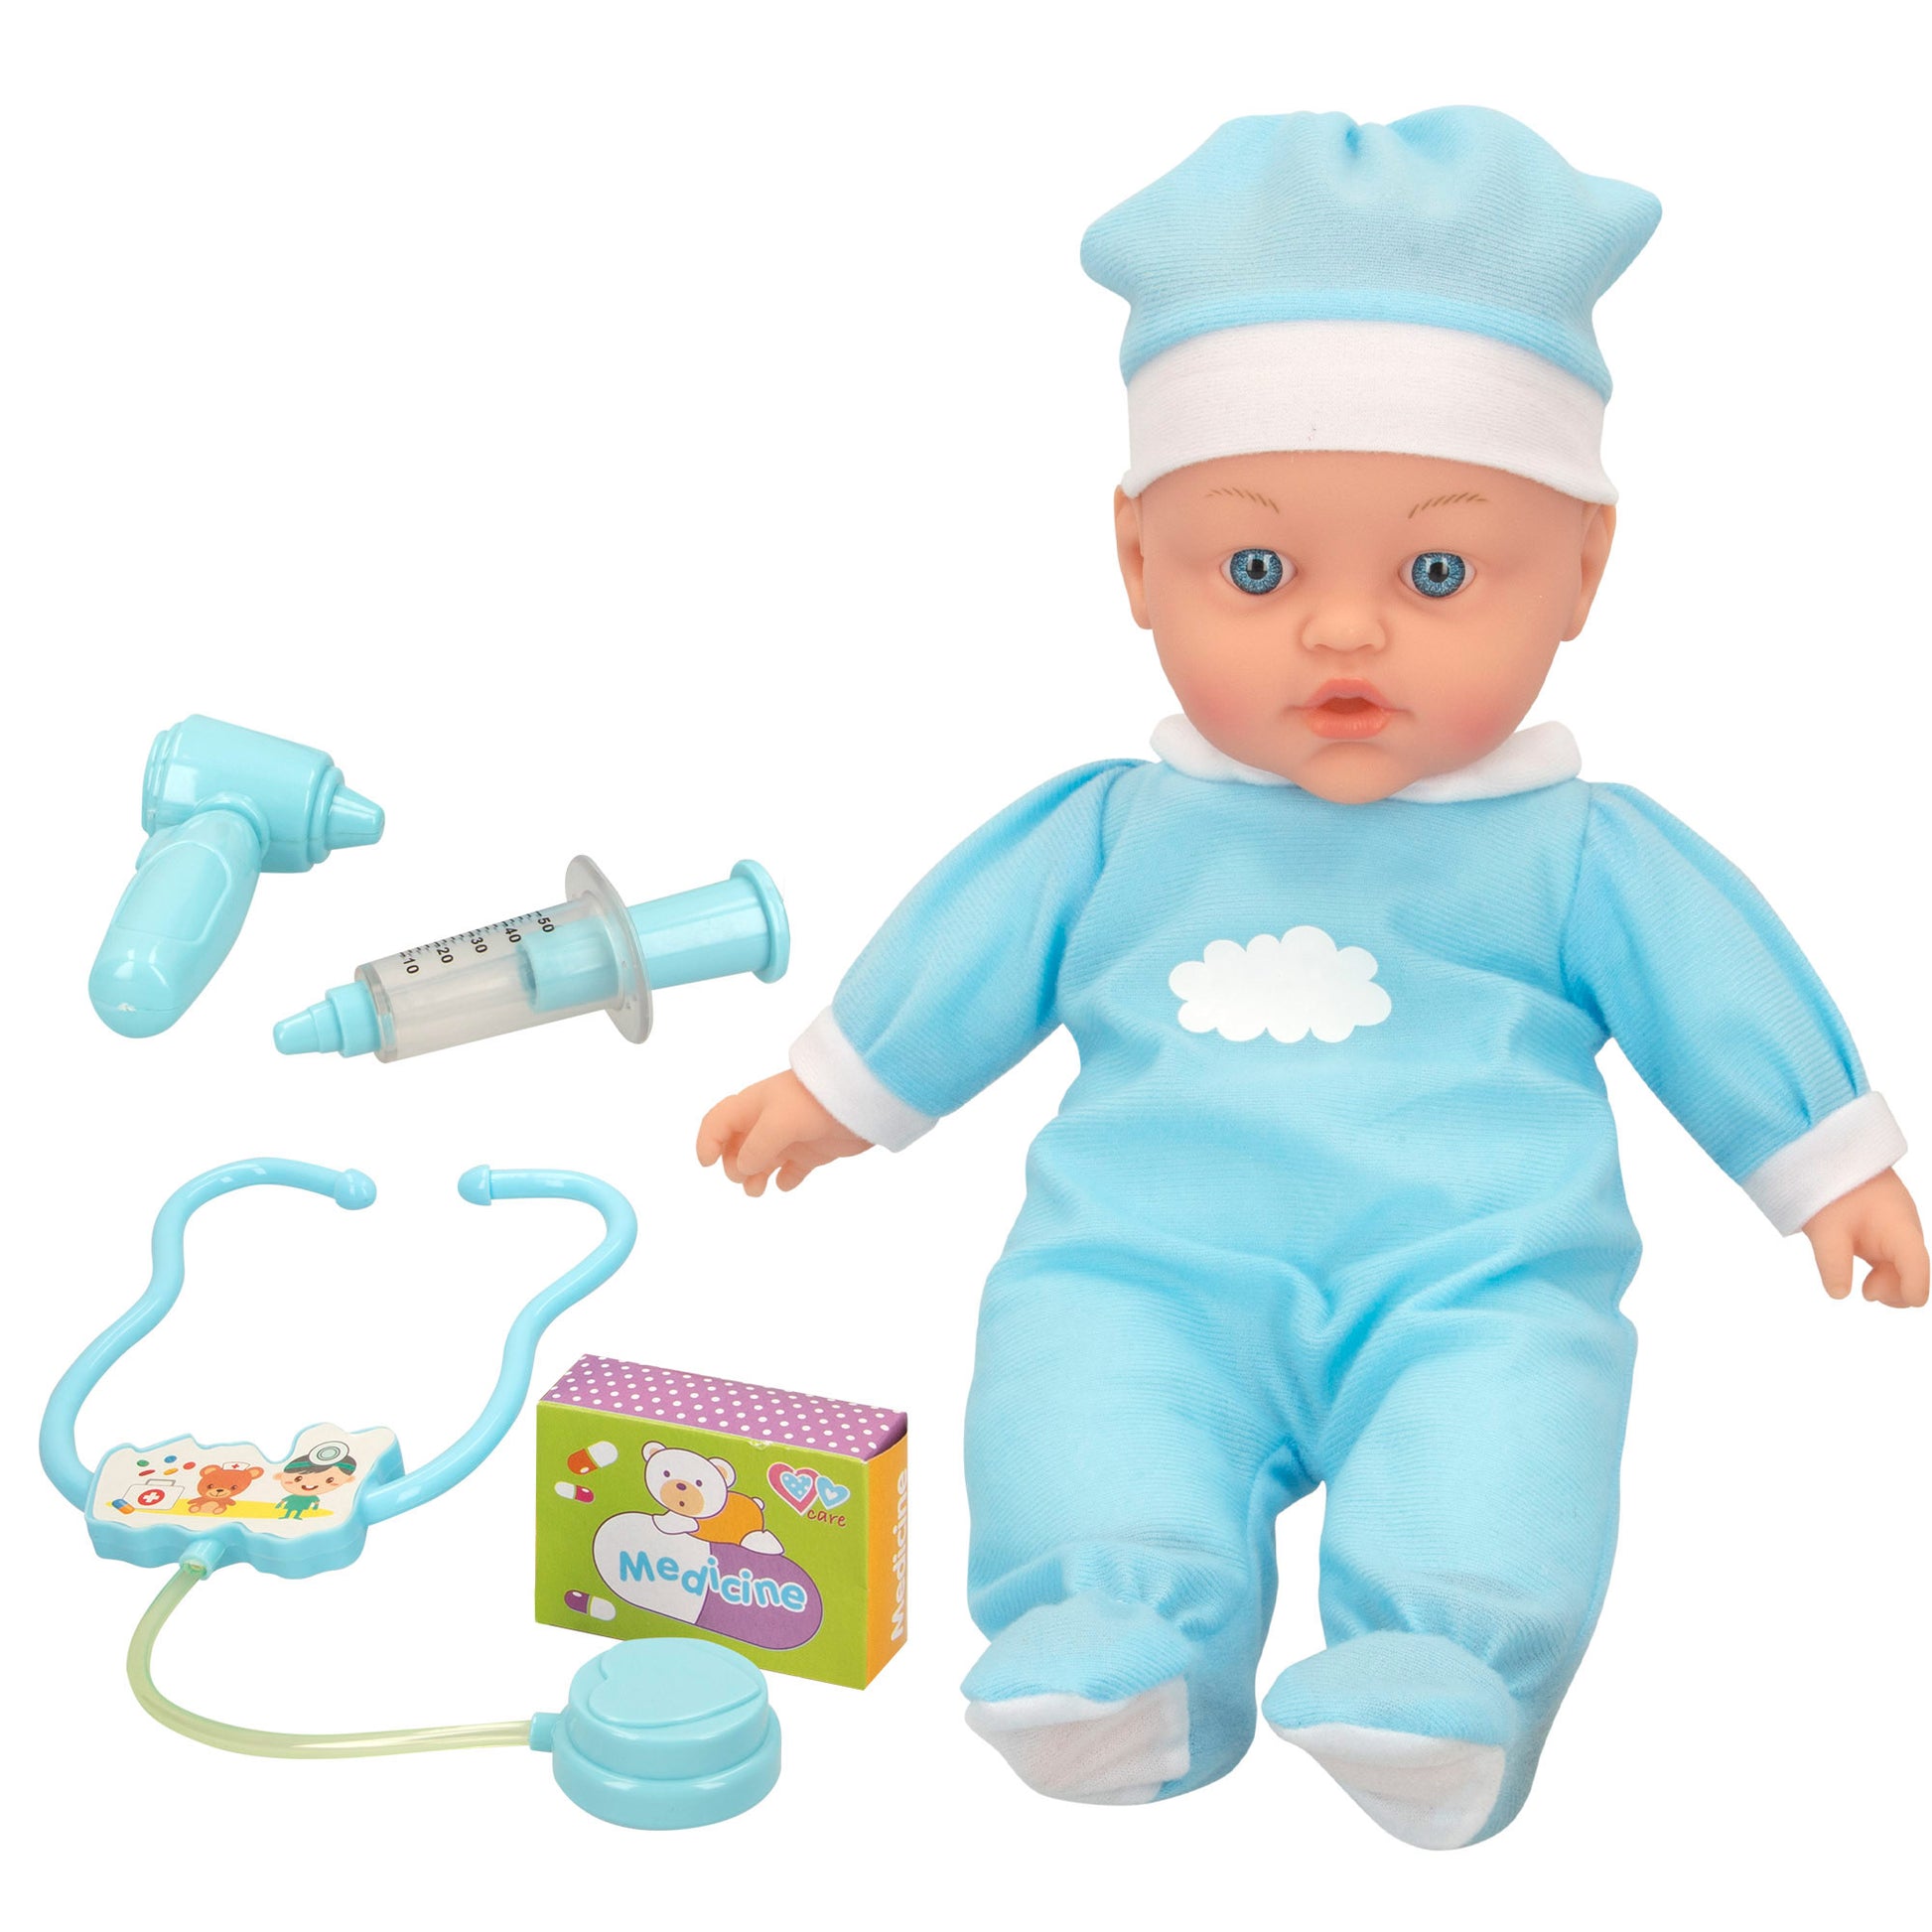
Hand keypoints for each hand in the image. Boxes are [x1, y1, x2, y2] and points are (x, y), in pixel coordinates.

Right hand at [696, 1070, 872, 1196]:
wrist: (861, 1098)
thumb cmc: (815, 1101)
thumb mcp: (779, 1121)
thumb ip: (757, 1147)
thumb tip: (742, 1168)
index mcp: (753, 1107)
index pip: (718, 1122)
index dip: (708, 1142)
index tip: (707, 1164)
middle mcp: (768, 1121)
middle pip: (737, 1147)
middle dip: (733, 1165)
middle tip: (745, 1177)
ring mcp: (791, 1137)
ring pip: (762, 1161)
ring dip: (754, 1177)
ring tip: (757, 1190)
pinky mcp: (813, 1151)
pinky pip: (792, 1169)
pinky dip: (785, 1179)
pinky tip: (785, 1184)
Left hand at [1802, 1169, 1928, 1307]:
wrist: (1831, 1157)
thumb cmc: (1831, 1189)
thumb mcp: (1825, 1227)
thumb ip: (1832, 1262)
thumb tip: (1839, 1294)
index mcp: (1898, 1226)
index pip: (1916, 1261)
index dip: (1916, 1284)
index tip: (1911, 1301)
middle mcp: (1906, 1232)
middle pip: (1914, 1272)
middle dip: (1897, 1290)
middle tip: (1867, 1292)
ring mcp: (1899, 1234)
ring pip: (1905, 1270)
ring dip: (1889, 1284)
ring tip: (1867, 1289)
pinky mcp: (1887, 1236)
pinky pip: (1894, 1263)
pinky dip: (1884, 1276)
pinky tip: (1868, 1280)